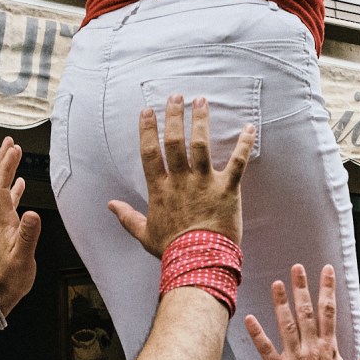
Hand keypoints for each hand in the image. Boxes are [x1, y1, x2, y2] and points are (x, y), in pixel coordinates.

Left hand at [0, 137, 42, 308]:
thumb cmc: (9, 279)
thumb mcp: (22, 258)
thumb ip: (28, 235)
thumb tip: (33, 212)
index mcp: (2, 221)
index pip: (1, 186)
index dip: (6, 166)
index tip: (14, 148)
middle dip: (2, 160)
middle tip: (9, 142)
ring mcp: (0, 223)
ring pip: (0, 190)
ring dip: (6, 170)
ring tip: (12, 155)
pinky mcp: (4, 230)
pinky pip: (7, 202)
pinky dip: (13, 189)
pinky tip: (20, 185)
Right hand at [109, 96, 255, 257]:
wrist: (198, 262)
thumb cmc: (172, 250)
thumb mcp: (144, 234)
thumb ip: (128, 217)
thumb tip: (110, 205)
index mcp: (160, 189)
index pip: (150, 153)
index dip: (147, 130)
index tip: (147, 111)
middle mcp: (181, 181)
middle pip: (175, 141)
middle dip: (174, 116)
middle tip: (176, 96)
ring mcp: (204, 183)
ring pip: (202, 144)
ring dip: (201, 121)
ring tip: (201, 101)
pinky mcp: (227, 189)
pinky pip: (238, 162)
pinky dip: (245, 143)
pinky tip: (249, 126)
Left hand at [245, 265, 359, 359]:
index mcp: (330, 347)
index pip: (329, 311)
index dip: (327, 288)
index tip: (325, 270)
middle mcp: (312, 348)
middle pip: (307, 311)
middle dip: (302, 288)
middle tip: (296, 267)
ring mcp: (295, 358)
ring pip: (287, 324)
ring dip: (280, 303)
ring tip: (276, 284)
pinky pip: (266, 349)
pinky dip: (257, 334)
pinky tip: (249, 318)